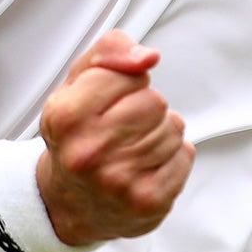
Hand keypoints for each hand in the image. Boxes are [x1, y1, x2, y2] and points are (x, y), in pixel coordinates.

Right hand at [36, 29, 194, 244]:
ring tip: (130, 149)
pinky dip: (172, 157)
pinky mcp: (149, 202)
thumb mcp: (78, 81)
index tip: (108, 101)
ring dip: (159, 132)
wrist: (69, 201)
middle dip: (144, 107)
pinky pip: (185, 155)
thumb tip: (148, 57)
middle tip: (120, 128)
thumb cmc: (78, 134)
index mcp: (66, 117)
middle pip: (155, 102)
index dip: (126, 82)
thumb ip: (111, 50)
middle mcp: (89, 153)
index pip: (131, 75)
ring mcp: (119, 182)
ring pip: (173, 127)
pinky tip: (145, 167)